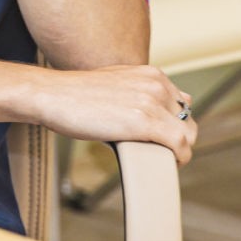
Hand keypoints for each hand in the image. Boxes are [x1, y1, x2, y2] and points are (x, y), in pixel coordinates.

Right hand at [29, 64, 198, 165]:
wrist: (52, 95)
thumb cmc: (76, 94)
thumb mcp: (116, 82)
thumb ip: (138, 92)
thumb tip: (152, 111)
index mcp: (152, 74)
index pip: (182, 104)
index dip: (175, 126)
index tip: (164, 140)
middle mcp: (156, 85)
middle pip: (188, 120)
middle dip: (179, 140)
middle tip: (163, 154)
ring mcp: (151, 102)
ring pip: (188, 135)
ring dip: (180, 152)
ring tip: (163, 161)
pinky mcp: (144, 122)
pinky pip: (179, 146)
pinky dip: (178, 159)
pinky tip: (166, 165)